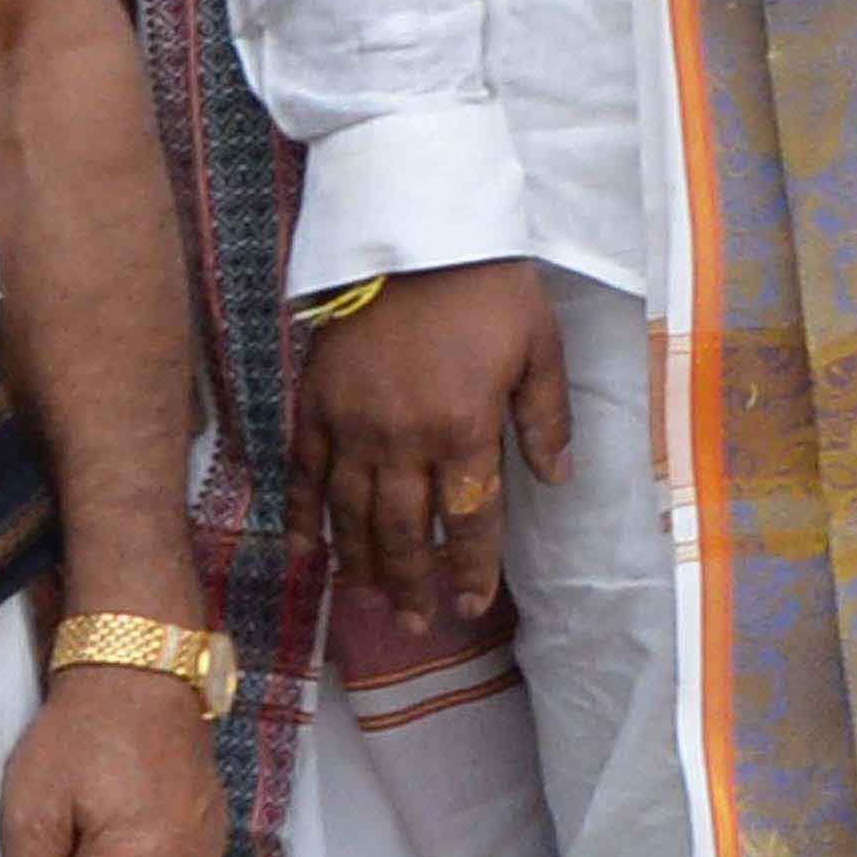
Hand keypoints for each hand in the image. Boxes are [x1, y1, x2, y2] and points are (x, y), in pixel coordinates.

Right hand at [296, 258, 562, 620]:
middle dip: (413, 583)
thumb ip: (546, 418)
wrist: (414, 232)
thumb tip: (557, 478)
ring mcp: (352, 424)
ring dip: (361, 565)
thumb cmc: (489, 287)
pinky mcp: (315, 403)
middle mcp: (404, 439)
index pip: (470, 518)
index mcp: (465, 428)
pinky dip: (299, 516)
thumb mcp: (541, 346)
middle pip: (406, 531)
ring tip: (369, 605)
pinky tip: (300, 553)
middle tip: (415, 624)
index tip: (471, 604)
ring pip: (352, 515)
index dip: (471, 567)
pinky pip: (302, 472)